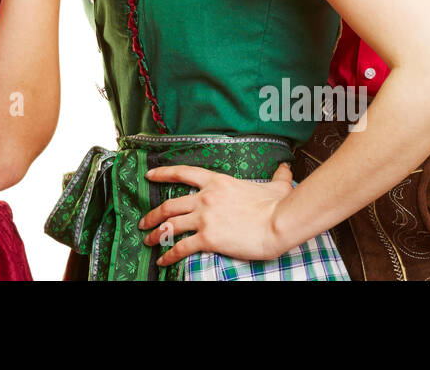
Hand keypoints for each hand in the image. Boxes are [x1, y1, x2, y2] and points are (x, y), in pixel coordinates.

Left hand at [139, 160, 293, 265]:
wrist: (279, 222)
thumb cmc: (278, 205)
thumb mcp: (276, 185)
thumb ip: (277, 176)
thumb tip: (285, 168)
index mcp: (216, 182)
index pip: (183, 173)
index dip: (163, 173)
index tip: (149, 175)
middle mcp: (205, 198)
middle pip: (169, 204)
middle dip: (152, 214)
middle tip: (143, 221)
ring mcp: (204, 217)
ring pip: (170, 225)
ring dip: (155, 234)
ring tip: (148, 241)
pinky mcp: (207, 238)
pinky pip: (181, 247)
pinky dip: (169, 255)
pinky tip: (162, 261)